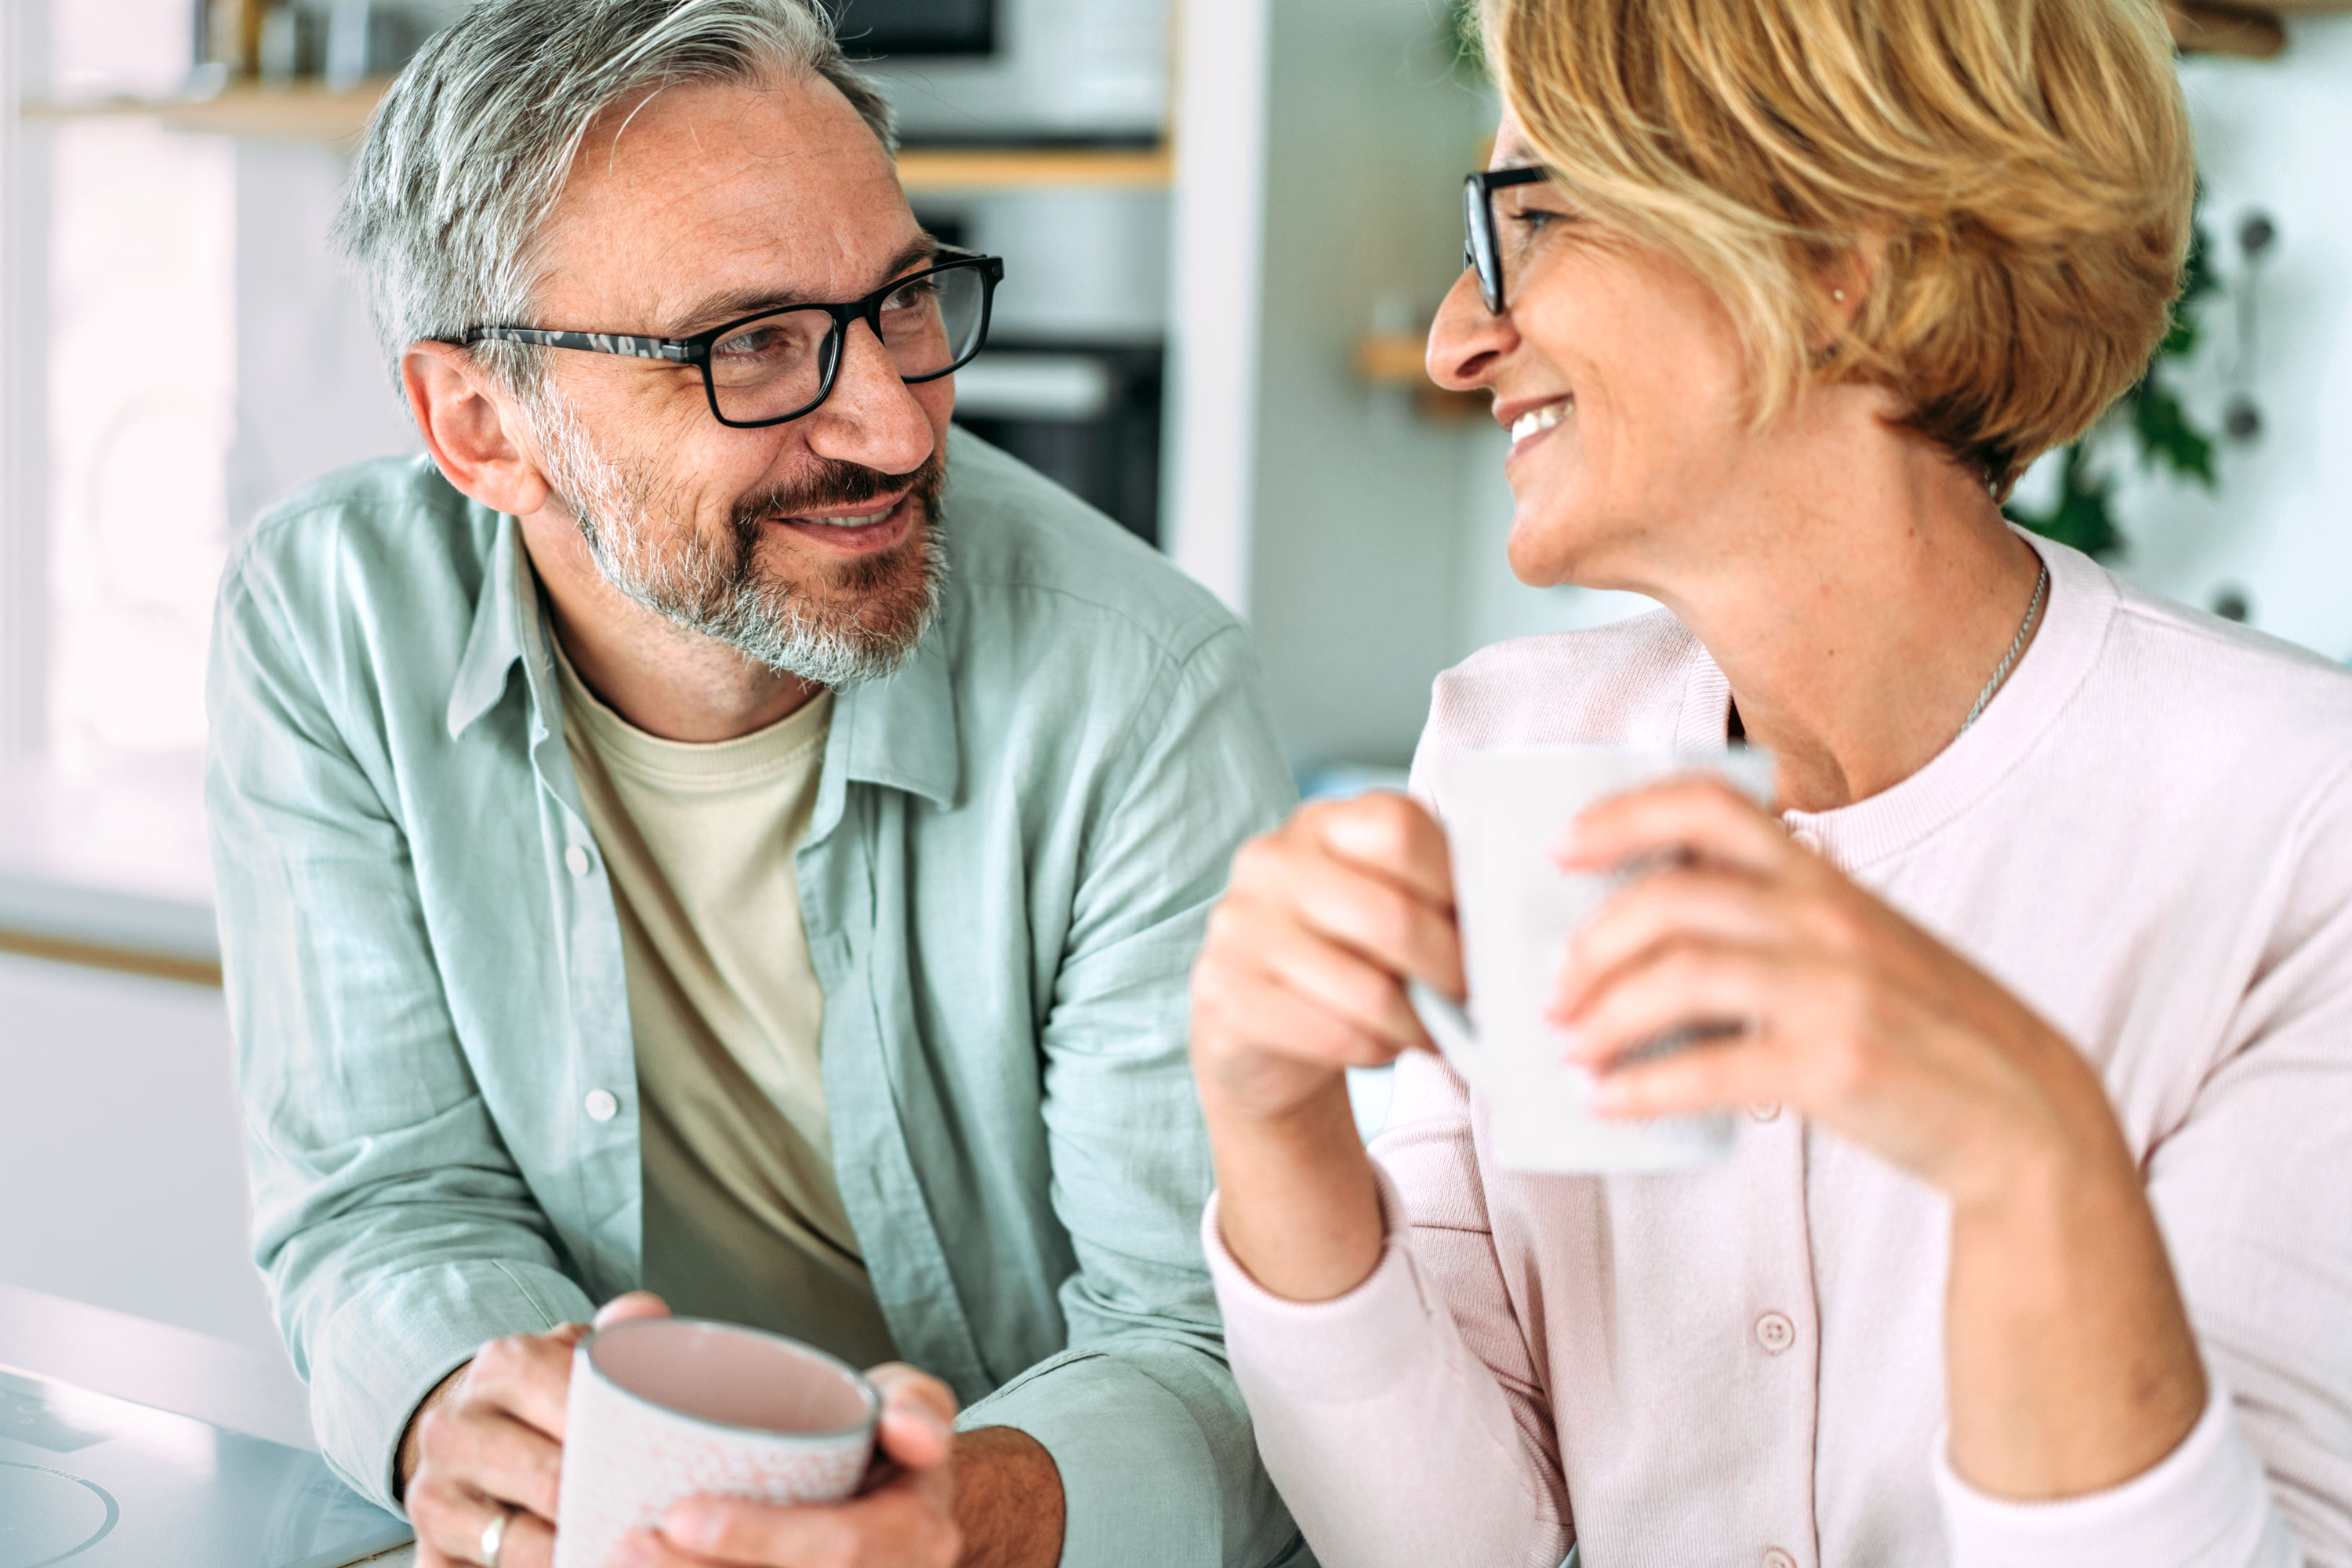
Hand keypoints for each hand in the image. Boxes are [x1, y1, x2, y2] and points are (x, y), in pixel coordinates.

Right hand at [402, 1292, 670, 1567]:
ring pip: (520, 1545)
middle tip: (666, 1529)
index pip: (582, 1412)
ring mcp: (433, 1495)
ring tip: (627, 1554)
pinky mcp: (427, 1554)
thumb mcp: (579, 1357)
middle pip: (554, 1484)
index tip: (683, 1478)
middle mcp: (455, 1428)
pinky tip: (577, 1567)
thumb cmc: (546, 1399)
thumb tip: (645, 1313)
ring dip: (578, 1554)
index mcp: (503, 1365)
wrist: (471, 1436)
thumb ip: (619, 1337)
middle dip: (613, 1511)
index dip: (635, 1451)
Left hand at [614, 1364, 963, 1567]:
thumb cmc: (890, 1448)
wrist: (898, 1506)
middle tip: (623, 1548)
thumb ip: (915, 1400)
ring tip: (617, 1563)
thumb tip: (904, 1426)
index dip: (759, 1539)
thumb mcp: (915, 1405)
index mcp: (917, 1535)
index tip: (680, 1514)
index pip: (840, 1548)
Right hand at [1189, 792, 1464, 1123]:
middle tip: (1471, 998)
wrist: (1263, 1029)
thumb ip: (1436, 897)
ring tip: (1433, 1035)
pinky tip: (1381, 1048)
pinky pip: (1328, 1033)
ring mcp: (1238, 925)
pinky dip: (1374, 1050)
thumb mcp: (1388, 906)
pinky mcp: (1224, 992)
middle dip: (1449, 971)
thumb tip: (1505, 923)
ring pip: (1365, 989)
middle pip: (1391, 915)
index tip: (1481, 928)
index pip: (1399, 829)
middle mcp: (1270, 861)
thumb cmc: (1348, 958)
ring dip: (1417, 1025)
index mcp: (1321, 822)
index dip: (1454, 885)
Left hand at [1548, 775, 2205, 1497]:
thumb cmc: (1922, 1028)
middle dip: (1591, 943)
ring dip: (1603, 1014)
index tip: (1559, 847)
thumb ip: (1773, 919)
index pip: (1712, 805)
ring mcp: (1834, 992)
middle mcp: (1827, 920)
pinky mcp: (1836, 1068)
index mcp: (1825, 881)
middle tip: (1551, 989)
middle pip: (1672, 897)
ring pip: (1679, 976)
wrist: (2026, 1115)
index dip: (1621, 814)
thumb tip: (1645, 928)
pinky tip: (1604, 1103)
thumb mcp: (1857, 944)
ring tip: (1568, 1048)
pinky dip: (1641, 1088)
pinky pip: (1709, 1069)